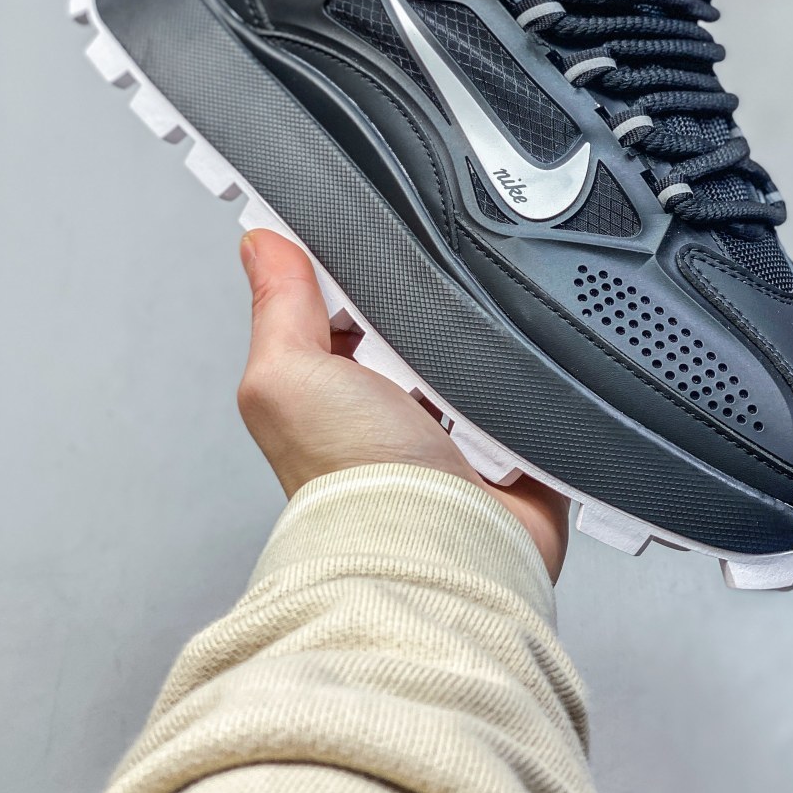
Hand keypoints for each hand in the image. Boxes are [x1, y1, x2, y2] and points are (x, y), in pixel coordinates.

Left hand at [237, 229, 568, 580]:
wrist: (439, 548)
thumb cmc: (353, 481)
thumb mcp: (289, 375)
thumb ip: (278, 306)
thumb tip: (261, 244)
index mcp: (334, 383)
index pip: (350, 297)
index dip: (360, 274)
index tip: (372, 256)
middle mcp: (391, 406)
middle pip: (423, 315)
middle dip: (430, 313)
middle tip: (416, 343)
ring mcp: (455, 426)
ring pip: (482, 346)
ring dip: (481, 351)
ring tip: (462, 383)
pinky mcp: (510, 444)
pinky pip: (531, 386)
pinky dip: (525, 387)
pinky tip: (501, 405)